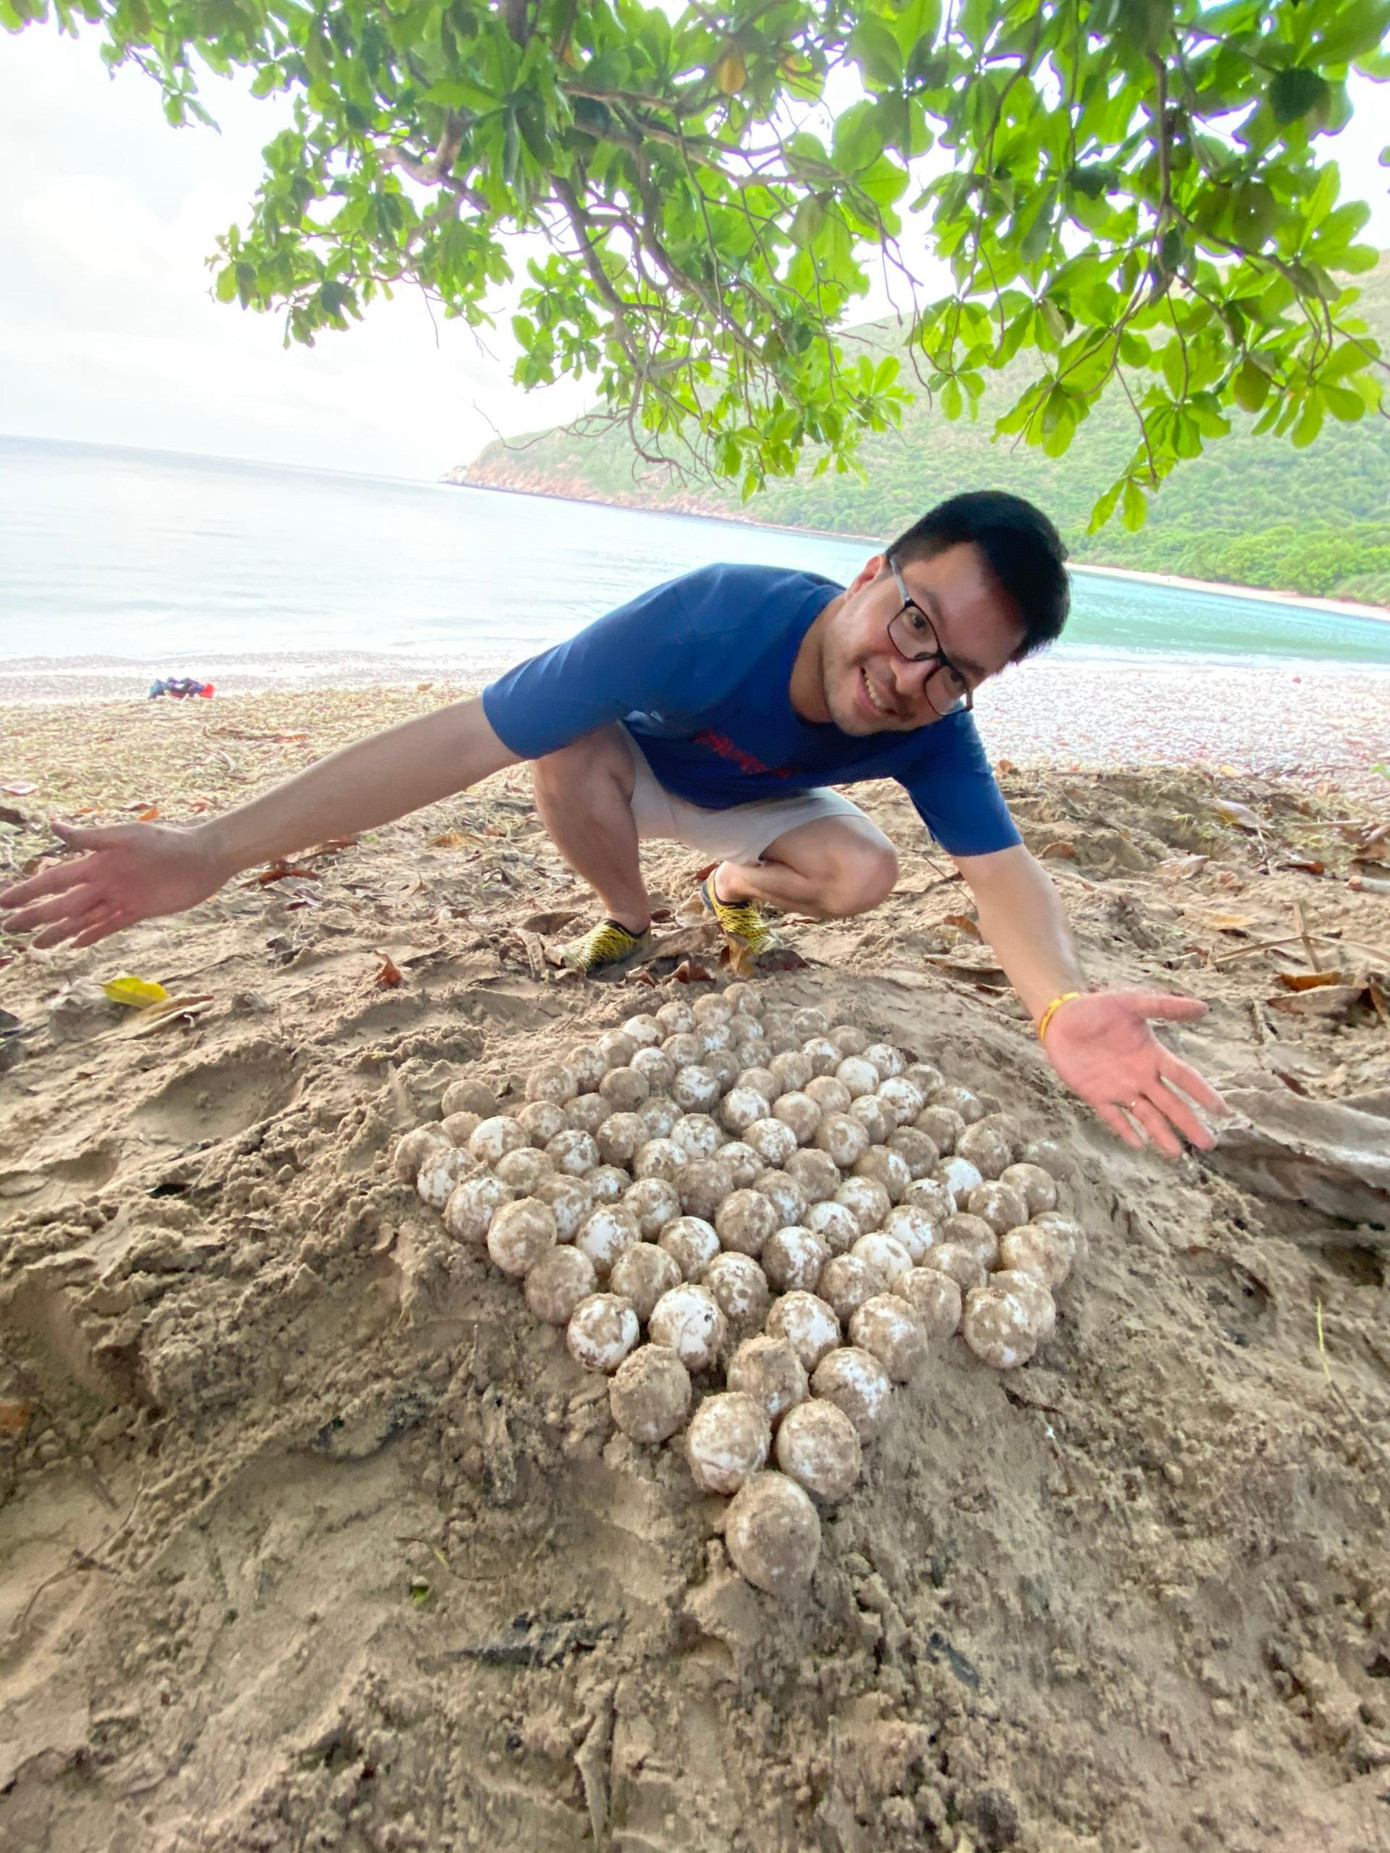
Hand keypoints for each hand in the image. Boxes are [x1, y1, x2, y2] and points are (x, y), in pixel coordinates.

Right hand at [0, 821, 228, 949]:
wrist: (204, 856)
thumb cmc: (167, 840)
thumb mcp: (126, 836)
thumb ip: (90, 837)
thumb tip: (52, 827)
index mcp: (96, 863)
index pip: (53, 880)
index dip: (28, 891)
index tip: (3, 901)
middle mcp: (103, 883)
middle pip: (62, 904)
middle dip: (35, 916)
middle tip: (9, 929)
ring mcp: (119, 899)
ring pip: (82, 919)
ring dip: (58, 931)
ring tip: (36, 946)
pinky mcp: (138, 911)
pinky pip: (108, 927)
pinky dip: (91, 936)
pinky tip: (73, 945)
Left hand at [1041, 990, 1226, 1158]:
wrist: (1061, 1017)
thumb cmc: (1098, 1008)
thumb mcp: (1132, 1003)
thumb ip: (1165, 1006)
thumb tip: (1204, 1008)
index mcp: (1152, 1055)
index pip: (1184, 1078)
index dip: (1203, 1093)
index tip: (1223, 1111)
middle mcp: (1141, 1076)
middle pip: (1170, 1104)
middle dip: (1188, 1123)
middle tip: (1208, 1144)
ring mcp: (1119, 1088)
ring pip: (1146, 1116)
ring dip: (1161, 1134)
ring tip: (1176, 1155)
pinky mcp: (1095, 1095)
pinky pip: (1113, 1117)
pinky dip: (1126, 1130)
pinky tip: (1139, 1144)